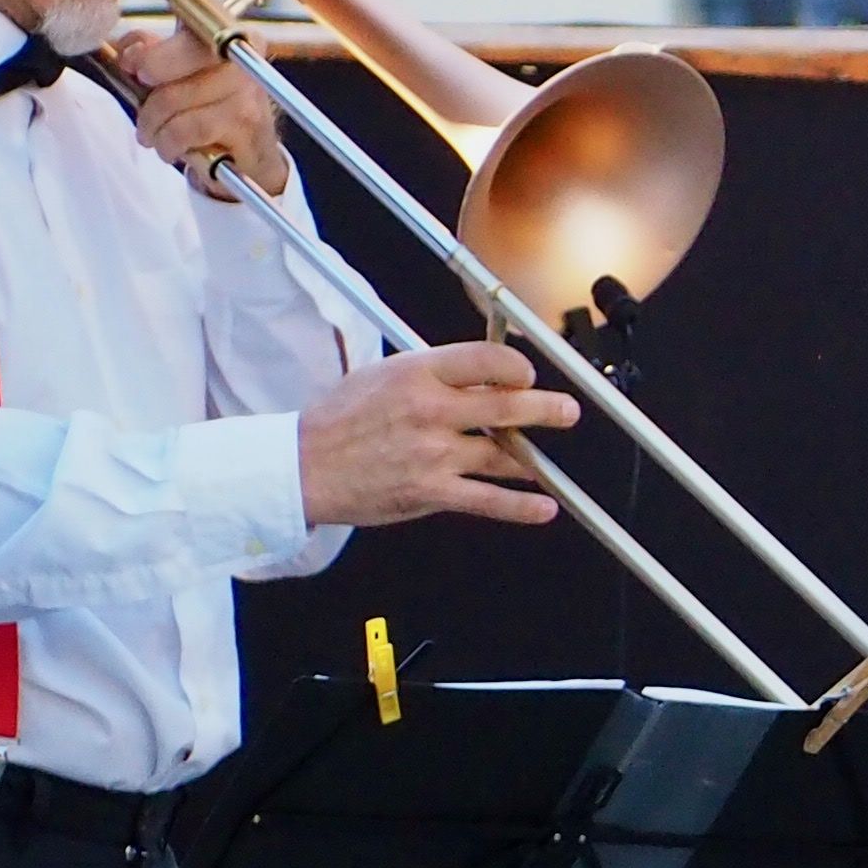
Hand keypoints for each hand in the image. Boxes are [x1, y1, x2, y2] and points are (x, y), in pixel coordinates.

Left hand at [106, 20, 284, 201]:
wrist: (250, 155)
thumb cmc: (210, 111)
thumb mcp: (178, 75)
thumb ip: (152, 53)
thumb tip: (130, 49)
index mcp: (228, 33)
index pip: (195, 14)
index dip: (158, 35)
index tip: (133, 63)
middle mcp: (245, 55)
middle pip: (186, 50)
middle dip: (150, 74)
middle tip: (141, 96)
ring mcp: (248, 90)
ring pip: (176, 96)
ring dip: (152, 122)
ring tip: (152, 133)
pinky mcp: (246, 124)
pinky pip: (188, 128)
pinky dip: (169, 142)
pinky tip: (170, 147)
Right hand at [294, 342, 578, 527]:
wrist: (300, 466)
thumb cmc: (339, 420)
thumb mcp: (383, 376)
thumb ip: (435, 374)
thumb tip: (484, 373)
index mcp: (418, 373)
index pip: (486, 360)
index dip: (517, 367)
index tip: (528, 375)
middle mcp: (431, 410)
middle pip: (507, 405)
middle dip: (546, 408)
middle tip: (567, 411)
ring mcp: (434, 453)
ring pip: (503, 454)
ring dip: (534, 460)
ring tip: (548, 463)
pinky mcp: (431, 491)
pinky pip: (487, 500)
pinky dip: (521, 506)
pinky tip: (544, 507)